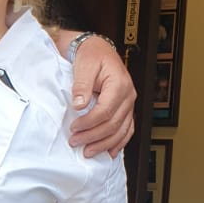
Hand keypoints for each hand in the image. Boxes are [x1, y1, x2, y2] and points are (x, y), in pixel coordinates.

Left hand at [68, 36, 134, 157]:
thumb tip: (79, 105)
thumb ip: (81, 86)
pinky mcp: (126, 109)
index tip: (74, 128)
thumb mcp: (84, 66)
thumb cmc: (92, 56)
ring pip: (121, 130)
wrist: (98, 51)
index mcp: (120, 84)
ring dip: (104, 144)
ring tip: (88, 151)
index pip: (105, 111)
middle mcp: (128, 96)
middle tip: (75, 142)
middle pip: (113, 124)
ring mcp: (129, 104)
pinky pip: (127, 129)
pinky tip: (110, 151)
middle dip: (93, 137)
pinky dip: (119, 142)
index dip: (89, 123)